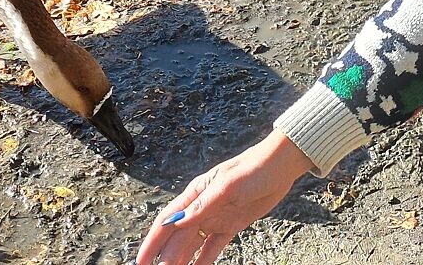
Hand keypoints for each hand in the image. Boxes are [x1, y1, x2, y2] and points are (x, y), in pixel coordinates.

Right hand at [136, 129, 314, 264]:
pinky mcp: (230, 226)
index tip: (141, 261)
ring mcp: (215, 218)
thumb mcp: (228, 185)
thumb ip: (203, 204)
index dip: (152, 242)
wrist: (280, 166)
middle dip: (166, 258)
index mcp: (195, 193)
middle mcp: (201, 207)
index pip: (167, 220)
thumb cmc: (253, 168)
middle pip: (178, 237)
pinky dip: (203, 261)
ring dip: (181, 261)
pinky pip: (212, 247)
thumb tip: (176, 221)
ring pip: (192, 245)